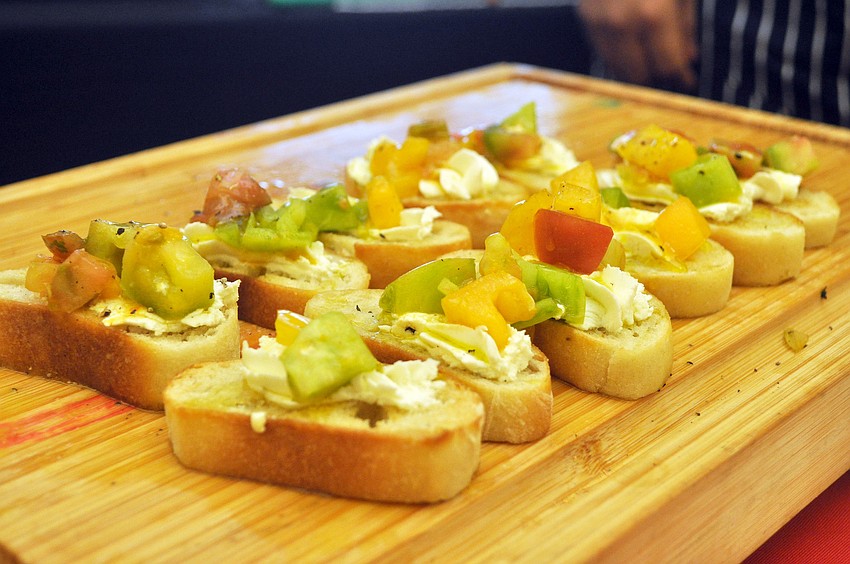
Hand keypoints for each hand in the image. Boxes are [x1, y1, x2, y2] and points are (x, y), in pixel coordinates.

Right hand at [578, 0, 697, 89]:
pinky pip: (602, 49)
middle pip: (639, 75)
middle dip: (656, 78)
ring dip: (634, 69)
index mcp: (654, 15)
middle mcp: (622, 25)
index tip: (688, 81)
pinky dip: (618, 56)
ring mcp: (599, 22)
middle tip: (668, 73)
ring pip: (616, 67)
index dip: (681, 77)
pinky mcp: (585, 16)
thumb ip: (685, 24)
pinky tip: (631, 48)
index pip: (668, 66)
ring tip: (649, 62)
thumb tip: (688, 58)